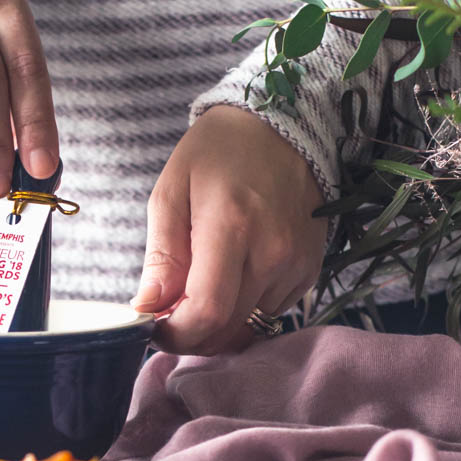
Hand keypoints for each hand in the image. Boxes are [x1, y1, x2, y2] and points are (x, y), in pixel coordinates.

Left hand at [135, 106, 326, 354]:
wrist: (281, 125)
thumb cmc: (218, 153)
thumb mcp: (172, 191)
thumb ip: (161, 255)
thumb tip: (149, 307)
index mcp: (231, 226)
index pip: (207, 312)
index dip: (176, 334)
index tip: (156, 329)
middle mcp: (272, 251)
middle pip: (227, 328)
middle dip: (192, 334)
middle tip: (171, 316)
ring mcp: (297, 262)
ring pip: (250, 324)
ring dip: (221, 320)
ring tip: (204, 284)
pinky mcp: (311, 268)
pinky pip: (272, 310)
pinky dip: (247, 306)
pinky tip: (235, 274)